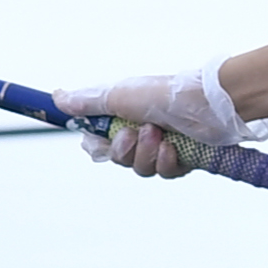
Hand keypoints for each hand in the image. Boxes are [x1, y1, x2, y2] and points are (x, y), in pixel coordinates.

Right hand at [70, 70, 240, 178]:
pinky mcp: (181, 159)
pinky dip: (166, 162)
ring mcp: (161, 146)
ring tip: (160, 135)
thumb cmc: (166, 94)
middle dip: (125, 149)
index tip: (100, 138)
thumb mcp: (121, 96)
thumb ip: (89, 102)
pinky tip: (175, 148)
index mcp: (124, 115)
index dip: (97, 144)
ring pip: (139, 168)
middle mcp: (140, 131)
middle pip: (117, 158)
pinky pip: (163, 173)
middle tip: (137, 132)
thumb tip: (58, 97)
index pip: (97, 139)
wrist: (209, 104)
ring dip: (147, 154)